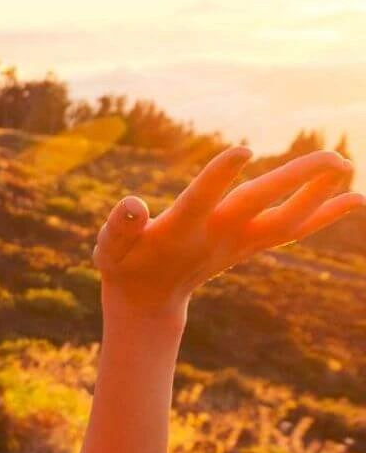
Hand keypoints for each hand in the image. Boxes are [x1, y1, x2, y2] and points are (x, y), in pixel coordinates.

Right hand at [94, 146, 362, 320]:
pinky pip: (292, 230)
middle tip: (334, 160)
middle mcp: (214, 237)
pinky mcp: (249, 245)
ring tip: (348, 168)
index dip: (217, 178)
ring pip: (284, 222)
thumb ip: (119, 227)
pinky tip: (355, 199)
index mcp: (178, 232)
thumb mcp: (110, 248)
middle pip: (256, 206)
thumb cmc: (124, 264)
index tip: (243, 151)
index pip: (199, 202)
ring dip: (320, 198)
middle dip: (293, 183)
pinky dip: (324, 215)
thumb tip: (131, 205)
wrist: (148, 301)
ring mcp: (236, 243)